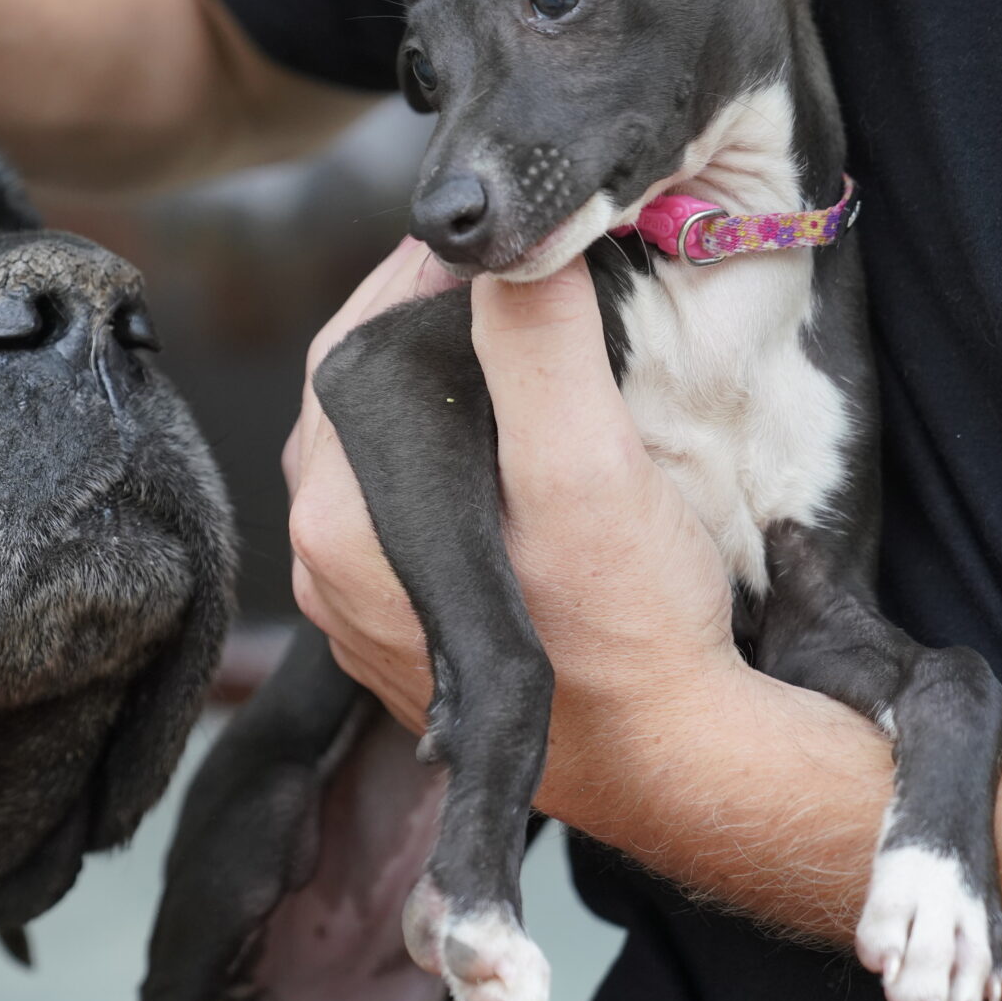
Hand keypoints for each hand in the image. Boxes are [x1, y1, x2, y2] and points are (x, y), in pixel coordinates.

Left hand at [285, 243, 750, 826]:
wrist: (679, 763)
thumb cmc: (634, 631)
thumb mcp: (589, 469)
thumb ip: (538, 352)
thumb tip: (510, 248)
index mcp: (336, 517)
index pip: (351, 344)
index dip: (423, 276)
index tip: (496, 237)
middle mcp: (322, 562)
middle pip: (359, 393)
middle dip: (427, 324)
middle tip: (511, 274)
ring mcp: (356, 600)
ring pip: (383, 447)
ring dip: (441, 387)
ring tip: (518, 339)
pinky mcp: (403, 624)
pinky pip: (408, 504)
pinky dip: (452, 455)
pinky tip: (515, 438)